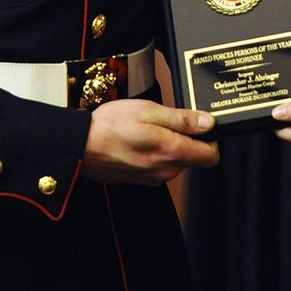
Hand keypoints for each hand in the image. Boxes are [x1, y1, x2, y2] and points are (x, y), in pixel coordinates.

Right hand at [82, 99, 218, 184]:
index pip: (211, 156)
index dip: (211, 138)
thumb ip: (182, 119)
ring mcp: (152, 178)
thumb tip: (208, 123)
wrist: (79, 146)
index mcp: (172, 152)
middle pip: (193, 156)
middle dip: (186, 138)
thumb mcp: (149, 111)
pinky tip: (137, 139)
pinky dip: (154, 152)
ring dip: (168, 144)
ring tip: (146, 127)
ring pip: (175, 161)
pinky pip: (159, 166)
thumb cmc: (110, 126)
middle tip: (164, 119)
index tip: (199, 124)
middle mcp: (166, 171)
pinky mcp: (141, 180)